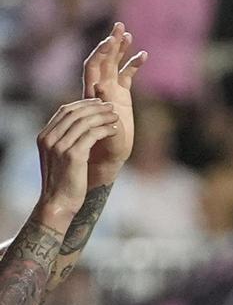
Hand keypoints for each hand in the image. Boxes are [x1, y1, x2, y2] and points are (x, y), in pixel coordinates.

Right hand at [36, 99, 119, 218]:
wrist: (58, 201)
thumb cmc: (63, 180)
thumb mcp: (58, 156)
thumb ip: (64, 139)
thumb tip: (82, 124)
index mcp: (44, 136)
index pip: (64, 110)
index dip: (83, 104)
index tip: (99, 103)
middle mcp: (49, 138)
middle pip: (75, 113)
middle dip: (95, 107)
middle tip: (111, 107)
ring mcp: (59, 146)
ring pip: (85, 122)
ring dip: (103, 117)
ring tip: (115, 117)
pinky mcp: (72, 155)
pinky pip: (92, 135)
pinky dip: (105, 130)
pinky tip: (114, 131)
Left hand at [83, 23, 145, 185]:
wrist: (107, 156)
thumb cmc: (103, 145)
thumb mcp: (102, 126)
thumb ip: (102, 106)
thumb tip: (100, 86)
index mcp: (92, 93)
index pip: (94, 66)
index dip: (101, 53)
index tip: (110, 41)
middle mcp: (100, 89)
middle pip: (104, 60)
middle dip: (111, 43)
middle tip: (119, 26)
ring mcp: (112, 91)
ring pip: (115, 65)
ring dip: (120, 49)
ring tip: (127, 33)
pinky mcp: (123, 97)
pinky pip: (127, 76)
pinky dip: (134, 65)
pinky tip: (143, 55)